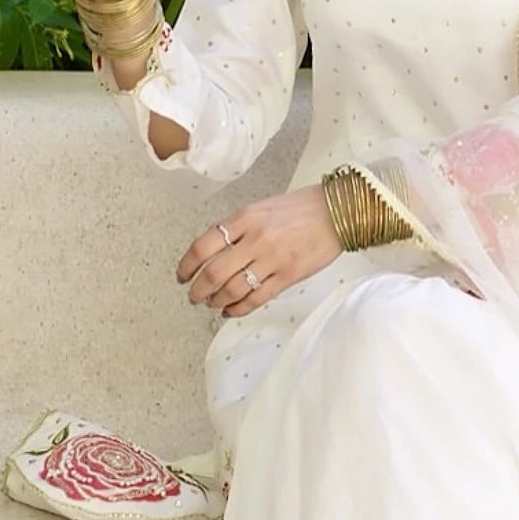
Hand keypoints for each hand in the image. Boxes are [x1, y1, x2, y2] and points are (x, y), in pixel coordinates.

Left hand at [179, 186, 343, 317]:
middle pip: (214, 273)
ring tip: (213, 304)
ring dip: (217, 301)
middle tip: (193, 296)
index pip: (203, 246)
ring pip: (233, 289)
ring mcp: (272, 259)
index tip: (182, 275)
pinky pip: (257, 298)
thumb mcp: (261, 208)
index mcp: (244, 218)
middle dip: (198, 290)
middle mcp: (255, 239)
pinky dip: (239, 308)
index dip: (187, 265)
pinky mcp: (288, 276)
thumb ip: (237, 228)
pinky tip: (231, 311)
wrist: (336, 212)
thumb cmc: (300, 209)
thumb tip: (213, 252)